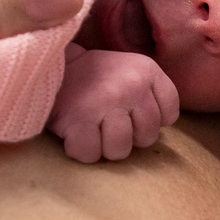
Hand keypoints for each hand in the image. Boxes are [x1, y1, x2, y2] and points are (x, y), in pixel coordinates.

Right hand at [48, 45, 179, 162]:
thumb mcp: (130, 71)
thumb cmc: (93, 78)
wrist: (51, 64)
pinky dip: (81, 150)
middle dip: (127, 137)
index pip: (169, 115)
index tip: (130, 113)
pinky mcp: (79, 119)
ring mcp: (106, 102)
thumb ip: (150, 95)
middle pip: (147, 137)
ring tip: (92, 127)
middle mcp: (131, 85)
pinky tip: (75, 132)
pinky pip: (91, 155)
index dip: (149, 121)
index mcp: (147, 71)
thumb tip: (160, 127)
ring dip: (103, 146)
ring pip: (121, 151)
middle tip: (107, 121)